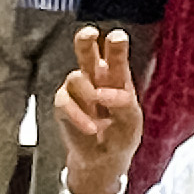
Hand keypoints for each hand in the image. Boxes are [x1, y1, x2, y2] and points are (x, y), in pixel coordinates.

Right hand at [53, 27, 141, 193]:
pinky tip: (91, 128)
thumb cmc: (121, 134)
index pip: (115, 56)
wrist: (104, 160)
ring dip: (89, 96)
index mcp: (116, 76)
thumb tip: (101, 94)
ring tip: (102, 118)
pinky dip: (78, 116)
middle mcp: (94, 77)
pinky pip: (64, 102)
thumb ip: (121, 102)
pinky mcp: (63, 105)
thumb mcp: (131, 119)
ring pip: (75, 77)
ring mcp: (76, 90)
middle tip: (89, 34)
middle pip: (86, 51)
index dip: (115, 45)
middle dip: (85, 41)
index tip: (117, 37)